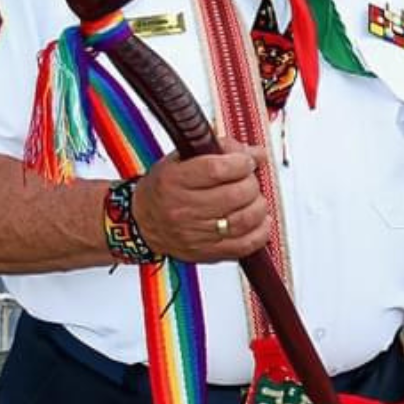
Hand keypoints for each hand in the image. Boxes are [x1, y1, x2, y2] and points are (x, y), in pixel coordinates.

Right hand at [131, 142, 271, 262]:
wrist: (142, 223)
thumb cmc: (165, 189)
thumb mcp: (182, 160)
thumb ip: (220, 150)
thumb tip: (256, 154)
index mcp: (174, 181)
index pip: (217, 169)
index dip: (241, 162)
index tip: (246, 161)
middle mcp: (183, 209)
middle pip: (236, 194)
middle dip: (251, 183)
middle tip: (249, 180)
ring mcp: (196, 234)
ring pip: (245, 220)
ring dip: (259, 206)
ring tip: (254, 199)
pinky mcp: (208, 253)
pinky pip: (246, 245)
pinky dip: (261, 231)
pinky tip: (258, 220)